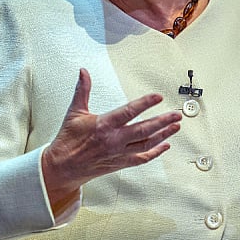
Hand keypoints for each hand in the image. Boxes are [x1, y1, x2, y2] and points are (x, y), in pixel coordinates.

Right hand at [42, 68, 181, 208]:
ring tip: (175, 127)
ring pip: (147, 144)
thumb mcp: (75, 112)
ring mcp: (119, 153)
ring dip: (163, 135)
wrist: (62, 167)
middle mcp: (114, 140)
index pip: (129, 111)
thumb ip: (83, 90)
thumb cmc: (68, 140)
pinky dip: (155, 152)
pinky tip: (165, 145)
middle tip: (176, 115)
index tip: (158, 97)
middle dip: (163, 121)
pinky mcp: (120, 163)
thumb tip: (83, 72)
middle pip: (144, 130)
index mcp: (104, 124)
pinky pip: (142, 158)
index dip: (145, 103)